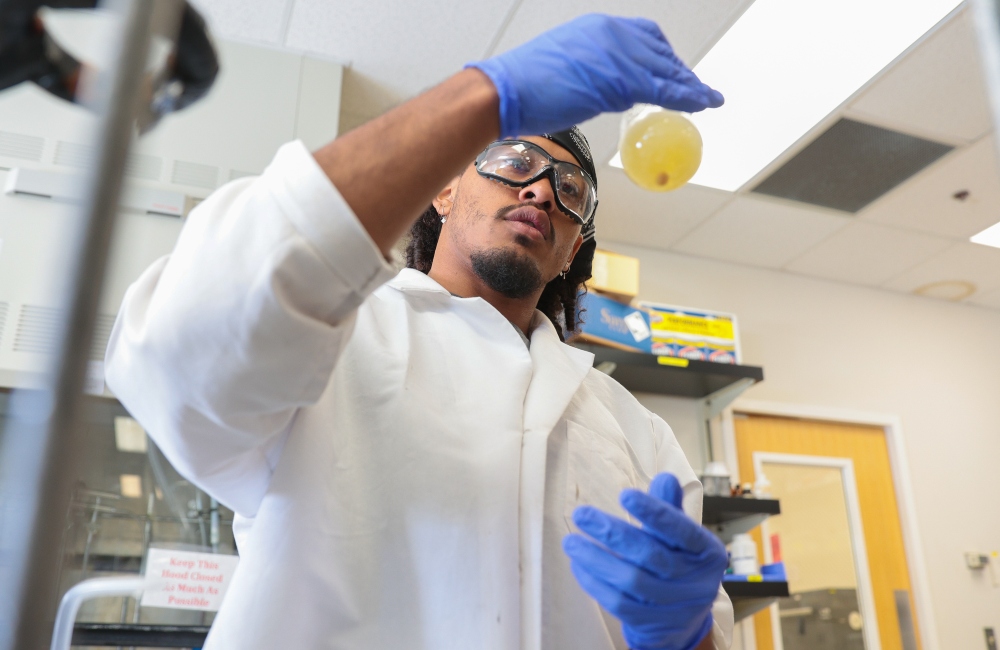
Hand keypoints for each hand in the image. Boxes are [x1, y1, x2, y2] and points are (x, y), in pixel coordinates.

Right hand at [466, 14, 722, 137]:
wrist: (504, 92)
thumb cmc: (521, 87)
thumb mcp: (562, 68)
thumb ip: (590, 72)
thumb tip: (604, 89)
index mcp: (597, 29)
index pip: (643, 36)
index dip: (662, 55)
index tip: (671, 71)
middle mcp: (611, 34)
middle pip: (660, 51)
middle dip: (679, 71)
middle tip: (695, 90)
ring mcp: (618, 54)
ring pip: (666, 69)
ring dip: (690, 85)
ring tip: (707, 98)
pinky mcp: (621, 80)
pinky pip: (665, 89)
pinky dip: (688, 96)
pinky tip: (702, 103)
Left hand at [563, 473, 727, 649]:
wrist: (682, 618)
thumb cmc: (677, 561)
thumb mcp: (680, 535)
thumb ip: (669, 508)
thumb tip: (666, 478)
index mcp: (707, 552)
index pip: (682, 531)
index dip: (655, 512)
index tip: (625, 495)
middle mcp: (695, 582)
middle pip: (652, 555)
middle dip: (613, 533)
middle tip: (581, 514)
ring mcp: (674, 607)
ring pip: (631, 581)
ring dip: (596, 559)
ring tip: (571, 541)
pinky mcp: (651, 624)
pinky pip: (618, 603)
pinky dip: (594, 582)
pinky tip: (579, 564)